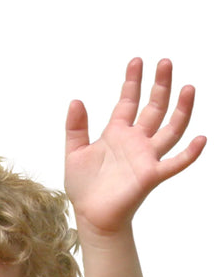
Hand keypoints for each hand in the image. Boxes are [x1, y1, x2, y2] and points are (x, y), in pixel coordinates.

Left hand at [64, 58, 205, 235]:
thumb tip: (75, 100)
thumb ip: (75, 128)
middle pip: (154, 108)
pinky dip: (189, 153)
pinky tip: (201, 139)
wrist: (90, 215)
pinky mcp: (151, 175)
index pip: (128, 101)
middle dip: (160, 85)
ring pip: (170, 129)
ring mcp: (146, 157)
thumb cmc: (84, 187)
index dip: (132, 82)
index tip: (137, 61)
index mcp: (117, 133)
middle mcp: (136, 141)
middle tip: (165, 62)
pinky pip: (176, 163)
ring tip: (188, 87)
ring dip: (181, 109)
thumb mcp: (74, 153)